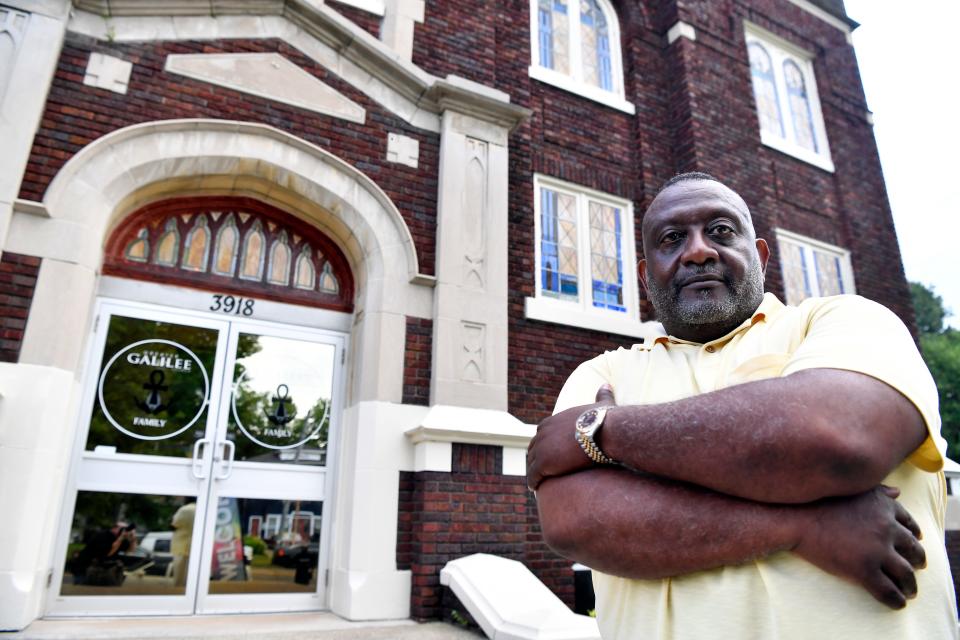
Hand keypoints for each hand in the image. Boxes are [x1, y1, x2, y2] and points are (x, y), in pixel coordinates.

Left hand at [527, 384, 615, 490]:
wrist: (605, 432)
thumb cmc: (606, 420)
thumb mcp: (601, 405)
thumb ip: (601, 395)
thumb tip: (606, 384)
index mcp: (551, 421)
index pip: (541, 436)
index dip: (544, 447)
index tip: (549, 456)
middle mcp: (542, 432)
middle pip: (533, 449)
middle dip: (536, 460)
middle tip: (541, 472)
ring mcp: (541, 448)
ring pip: (531, 464)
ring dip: (534, 473)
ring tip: (538, 483)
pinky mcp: (543, 463)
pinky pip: (533, 477)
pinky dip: (533, 483)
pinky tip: (536, 488)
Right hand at [794, 485, 925, 609]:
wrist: (792, 517)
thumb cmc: (816, 500)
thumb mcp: (851, 489)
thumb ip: (877, 491)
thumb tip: (897, 492)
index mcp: (883, 507)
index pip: (909, 524)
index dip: (914, 535)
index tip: (914, 542)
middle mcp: (886, 528)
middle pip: (913, 549)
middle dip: (918, 561)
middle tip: (917, 568)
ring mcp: (876, 550)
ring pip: (905, 573)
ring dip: (910, 585)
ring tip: (909, 591)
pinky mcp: (863, 571)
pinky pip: (888, 591)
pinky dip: (896, 600)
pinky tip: (897, 604)